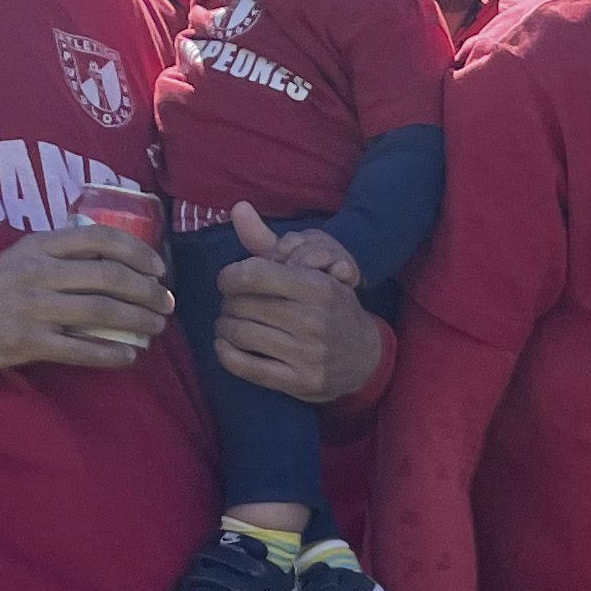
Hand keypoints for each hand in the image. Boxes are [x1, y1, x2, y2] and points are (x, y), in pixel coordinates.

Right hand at [0, 226, 169, 368]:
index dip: (138, 251)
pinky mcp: (28, 342)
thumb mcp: (21, 254)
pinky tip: (129, 356)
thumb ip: (61, 251)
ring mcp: (33, 308)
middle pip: (109, 276)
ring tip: (156, 326)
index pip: (100, 237)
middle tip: (165, 303)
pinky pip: (81, 349)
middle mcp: (39, 272)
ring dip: (138, 320)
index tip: (158, 267)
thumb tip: (116, 258)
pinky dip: (111, 354)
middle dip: (147, 290)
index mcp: (39, 245)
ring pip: (102, 311)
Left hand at [211, 204, 388, 402]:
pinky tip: (227, 345)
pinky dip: (225, 353)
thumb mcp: (310, 271)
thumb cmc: (331, 307)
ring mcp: (307, 354)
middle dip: (229, 302)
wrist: (365, 357)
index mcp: (317, 287)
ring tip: (230, 324)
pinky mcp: (299, 382)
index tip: (230, 280)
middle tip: (234, 304)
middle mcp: (313, 320)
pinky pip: (244, 366)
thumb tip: (237, 208)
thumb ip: (268, 242)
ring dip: (225, 327)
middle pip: (241, 304)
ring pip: (238, 333)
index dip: (230, 276)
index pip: (253, 274)